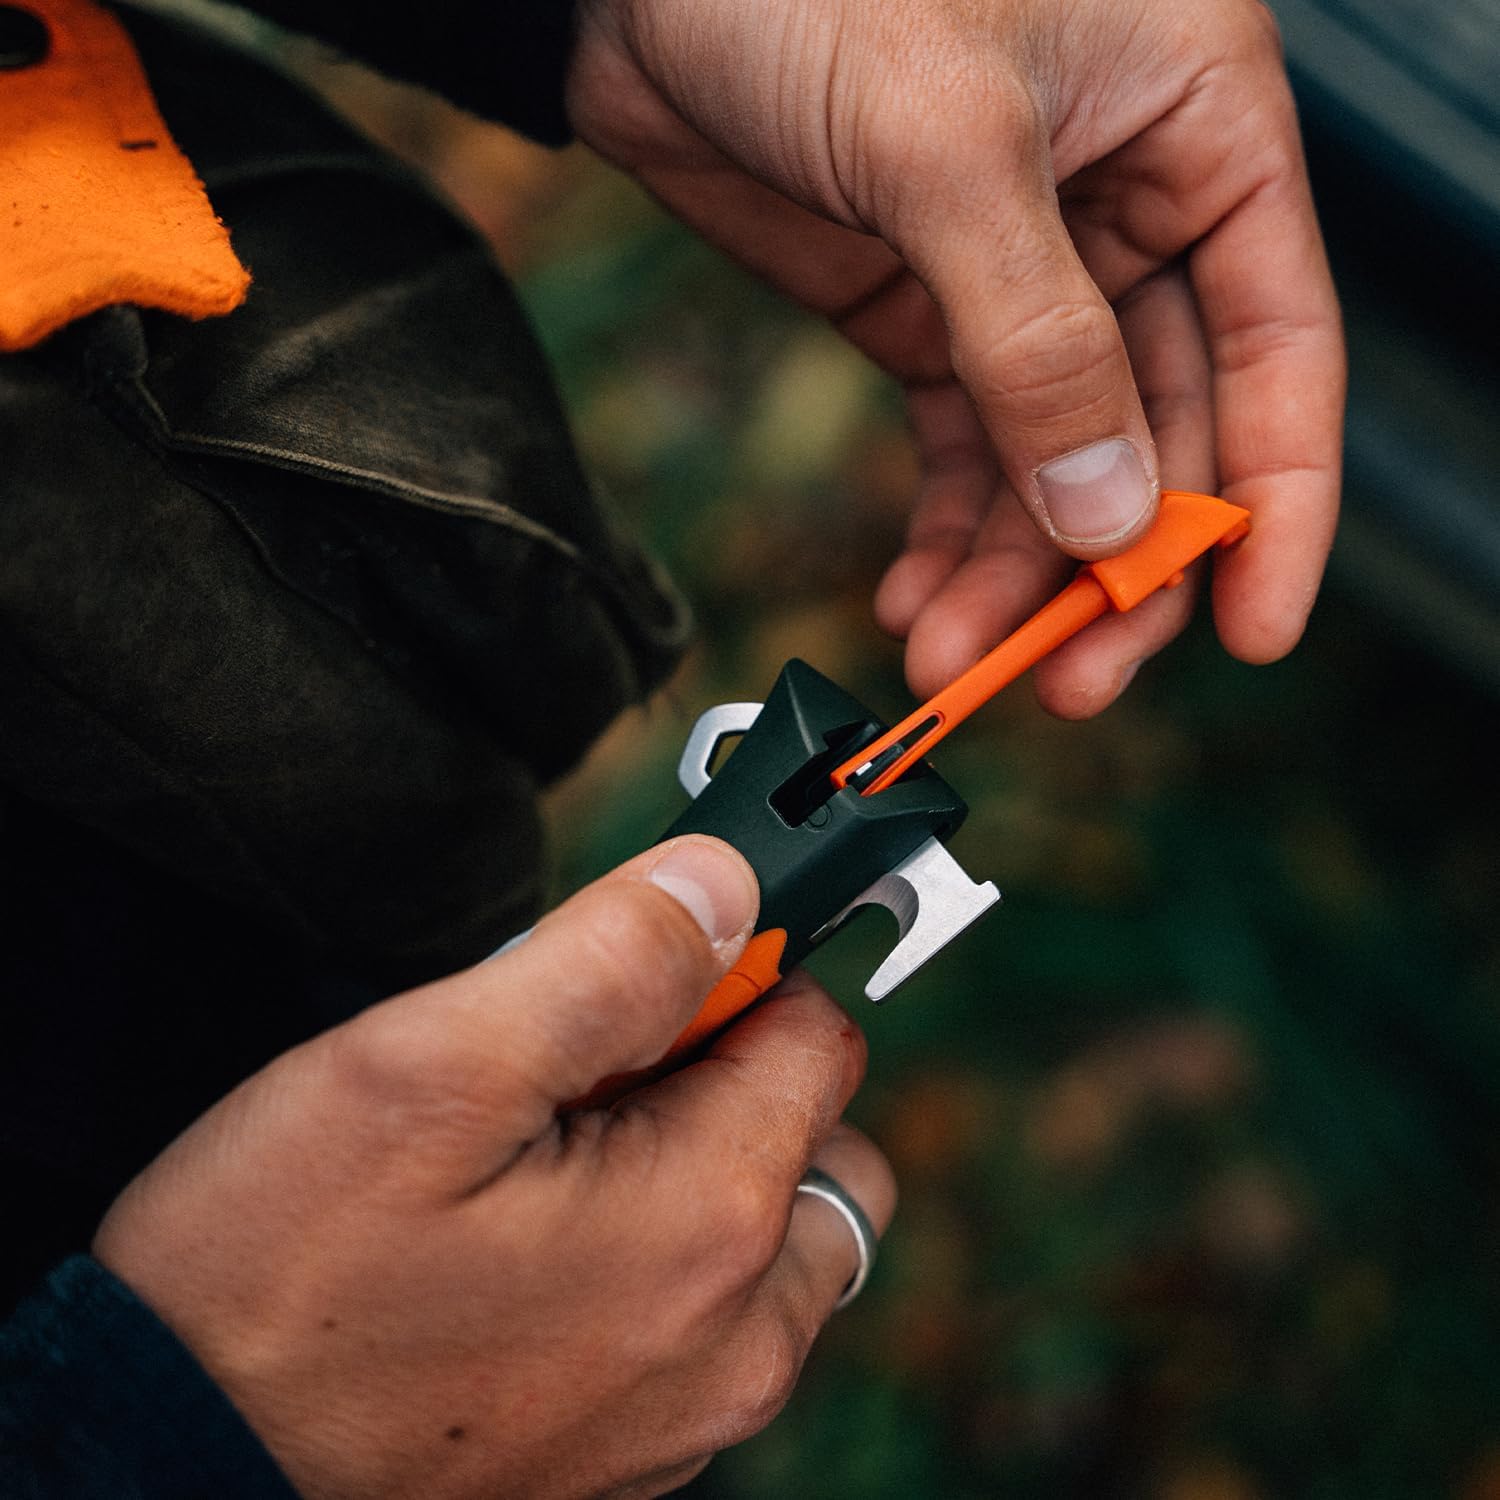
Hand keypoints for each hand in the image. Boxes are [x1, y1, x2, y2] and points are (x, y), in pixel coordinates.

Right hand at [94, 837, 894, 1499]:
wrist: (168, 1467)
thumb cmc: (279, 1283)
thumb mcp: (432, 1067)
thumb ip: (609, 961)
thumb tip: (724, 889)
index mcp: (710, 1223)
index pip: (818, 1039)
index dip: (733, 977)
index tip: (641, 971)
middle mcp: (733, 1339)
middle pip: (817, 1141)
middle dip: (731, 1075)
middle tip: (584, 1069)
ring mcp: (689, 1412)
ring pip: (769, 1233)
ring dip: (698, 1165)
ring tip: (550, 1157)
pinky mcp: (634, 1450)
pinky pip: (704, 1315)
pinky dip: (657, 1253)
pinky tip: (532, 1243)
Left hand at [567, 0, 1343, 716]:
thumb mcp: (948, 146)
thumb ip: (1039, 339)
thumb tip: (1111, 514)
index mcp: (1196, 127)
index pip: (1279, 342)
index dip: (1275, 500)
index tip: (1253, 629)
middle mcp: (1127, 208)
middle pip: (1163, 430)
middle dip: (1111, 568)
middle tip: (1066, 679)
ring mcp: (1022, 273)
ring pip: (1056, 461)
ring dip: (1012, 575)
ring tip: (951, 659)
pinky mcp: (924, 310)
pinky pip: (962, 450)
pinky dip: (947, 534)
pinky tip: (920, 600)